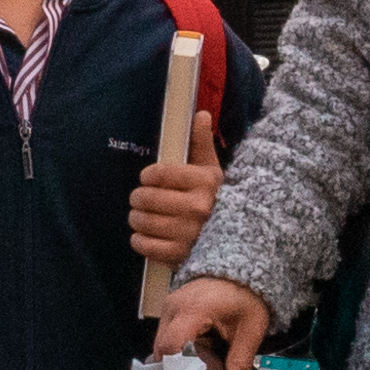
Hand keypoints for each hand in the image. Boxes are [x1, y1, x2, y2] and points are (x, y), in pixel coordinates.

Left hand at [126, 148, 221, 267]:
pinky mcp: (179, 255)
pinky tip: (146, 235)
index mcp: (205, 183)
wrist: (232, 241)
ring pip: (142, 220)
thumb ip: (201, 143)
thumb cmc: (215, 200)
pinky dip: (139, 240)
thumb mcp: (211, 171)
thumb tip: (200, 114)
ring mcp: (189, 234)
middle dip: (139, 197)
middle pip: (147, 197)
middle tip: (141, 199)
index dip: (147, 176)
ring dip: (137, 218)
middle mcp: (198, 208)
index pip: (159, 173)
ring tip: (142, 216)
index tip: (148, 179)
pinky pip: (144, 244)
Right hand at [153, 274, 272, 369]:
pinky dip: (186, 354)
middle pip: (165, 353)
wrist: (243, 268)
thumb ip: (241, 365)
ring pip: (166, 350)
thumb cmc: (247, 293)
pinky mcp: (172, 313)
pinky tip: (206, 358)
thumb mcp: (250, 330)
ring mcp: (170, 309)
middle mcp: (174, 308)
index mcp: (192, 309)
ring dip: (187, 365)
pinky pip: (171, 340)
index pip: (172, 347)